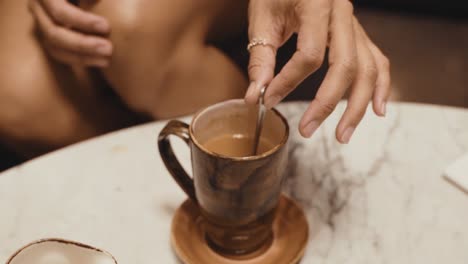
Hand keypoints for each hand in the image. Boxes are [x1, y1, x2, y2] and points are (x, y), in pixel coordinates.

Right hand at [28, 0, 112, 66]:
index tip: (107, 27)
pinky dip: (80, 60)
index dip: (82, 21)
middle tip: (109, 49)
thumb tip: (95, 1)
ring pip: (55, 48)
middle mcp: (38, 7)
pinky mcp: (49, 37)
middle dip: (83, 44)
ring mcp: (41, 24)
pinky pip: (60, 54)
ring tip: (107, 60)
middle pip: (54, 33)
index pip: (60, 12)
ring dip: (82, 57)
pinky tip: (100, 62)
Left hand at [245, 0, 390, 142]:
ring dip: (357, 105)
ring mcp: (354, 24)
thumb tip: (255, 95)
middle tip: (308, 130)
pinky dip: (380, 86)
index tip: (268, 99)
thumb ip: (260, 57)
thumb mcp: (262, 18)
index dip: (288, 82)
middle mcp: (343, 14)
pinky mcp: (358, 34)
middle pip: (346, 66)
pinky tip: (377, 110)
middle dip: (327, 103)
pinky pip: (377, 60)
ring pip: (368, 68)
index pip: (309, 55)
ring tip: (343, 134)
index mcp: (318, 5)